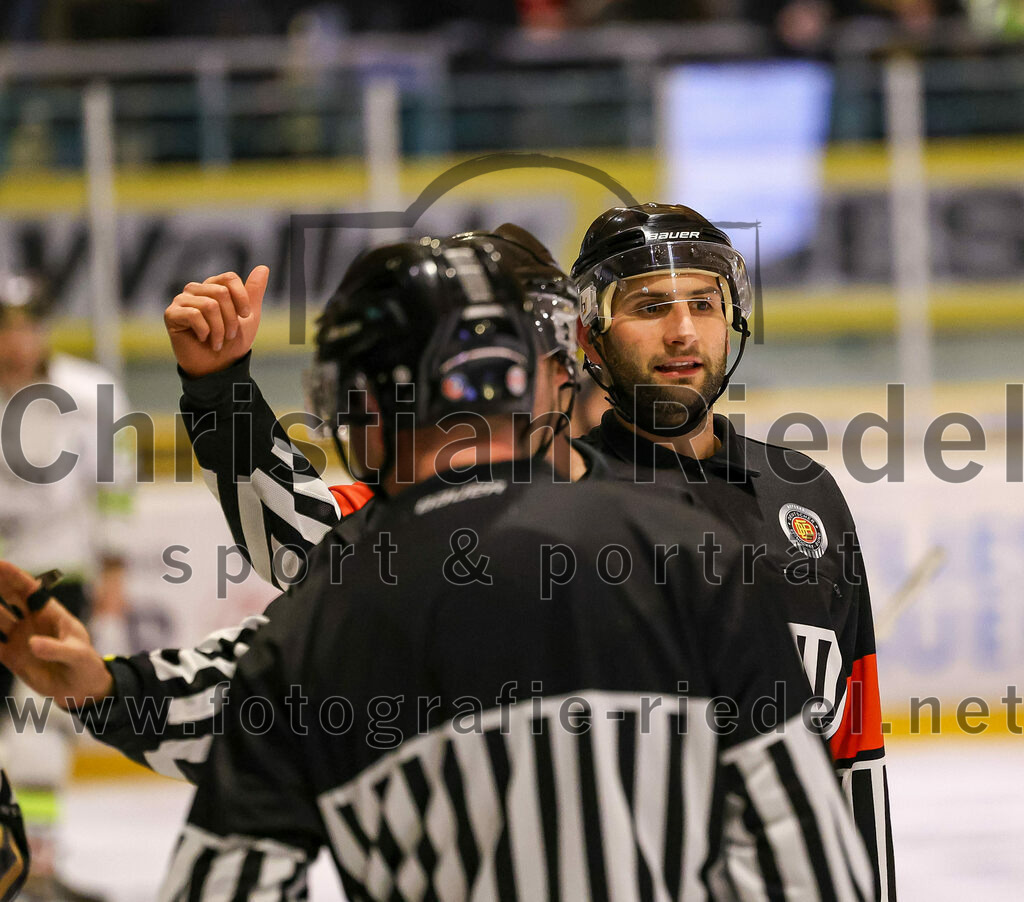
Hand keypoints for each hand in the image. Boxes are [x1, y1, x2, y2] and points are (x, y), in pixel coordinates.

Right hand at [0, 562, 113, 710]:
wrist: (81, 688)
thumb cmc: (85, 664)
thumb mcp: (77, 655)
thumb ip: (56, 649)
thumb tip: (32, 643)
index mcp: (50, 613)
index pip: (29, 589)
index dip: (13, 575)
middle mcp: (31, 621)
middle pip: (8, 596)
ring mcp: (19, 637)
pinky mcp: (11, 656)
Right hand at [164, 266, 269, 377]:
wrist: (218, 367)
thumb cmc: (232, 342)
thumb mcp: (249, 316)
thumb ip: (254, 292)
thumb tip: (263, 267)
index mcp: (213, 287)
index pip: (229, 278)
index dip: (241, 298)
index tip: (245, 316)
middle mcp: (196, 290)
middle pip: (220, 292)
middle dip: (231, 319)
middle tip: (230, 335)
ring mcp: (181, 301)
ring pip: (209, 305)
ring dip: (219, 329)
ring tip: (218, 341)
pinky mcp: (171, 314)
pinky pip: (194, 315)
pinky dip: (205, 331)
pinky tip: (203, 339)